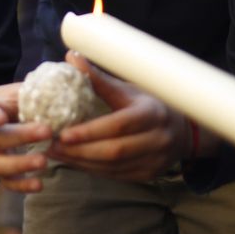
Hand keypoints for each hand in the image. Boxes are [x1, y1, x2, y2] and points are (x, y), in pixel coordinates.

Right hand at [0, 84, 52, 193]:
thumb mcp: (2, 95)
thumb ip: (23, 93)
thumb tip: (52, 87)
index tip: (1, 116)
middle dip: (21, 137)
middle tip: (46, 131)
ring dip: (21, 165)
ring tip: (43, 161)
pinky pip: (6, 183)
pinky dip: (22, 186)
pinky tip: (39, 185)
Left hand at [50, 52, 192, 181]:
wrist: (182, 130)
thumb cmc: (149, 104)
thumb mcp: (128, 89)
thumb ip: (99, 79)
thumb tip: (72, 57)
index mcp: (151, 113)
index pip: (118, 125)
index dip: (90, 131)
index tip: (63, 133)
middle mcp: (157, 139)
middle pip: (114, 151)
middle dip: (79, 151)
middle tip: (52, 146)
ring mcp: (154, 160)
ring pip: (113, 168)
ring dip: (81, 163)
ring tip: (57, 154)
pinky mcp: (148, 175)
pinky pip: (116, 176)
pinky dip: (92, 170)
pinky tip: (74, 163)